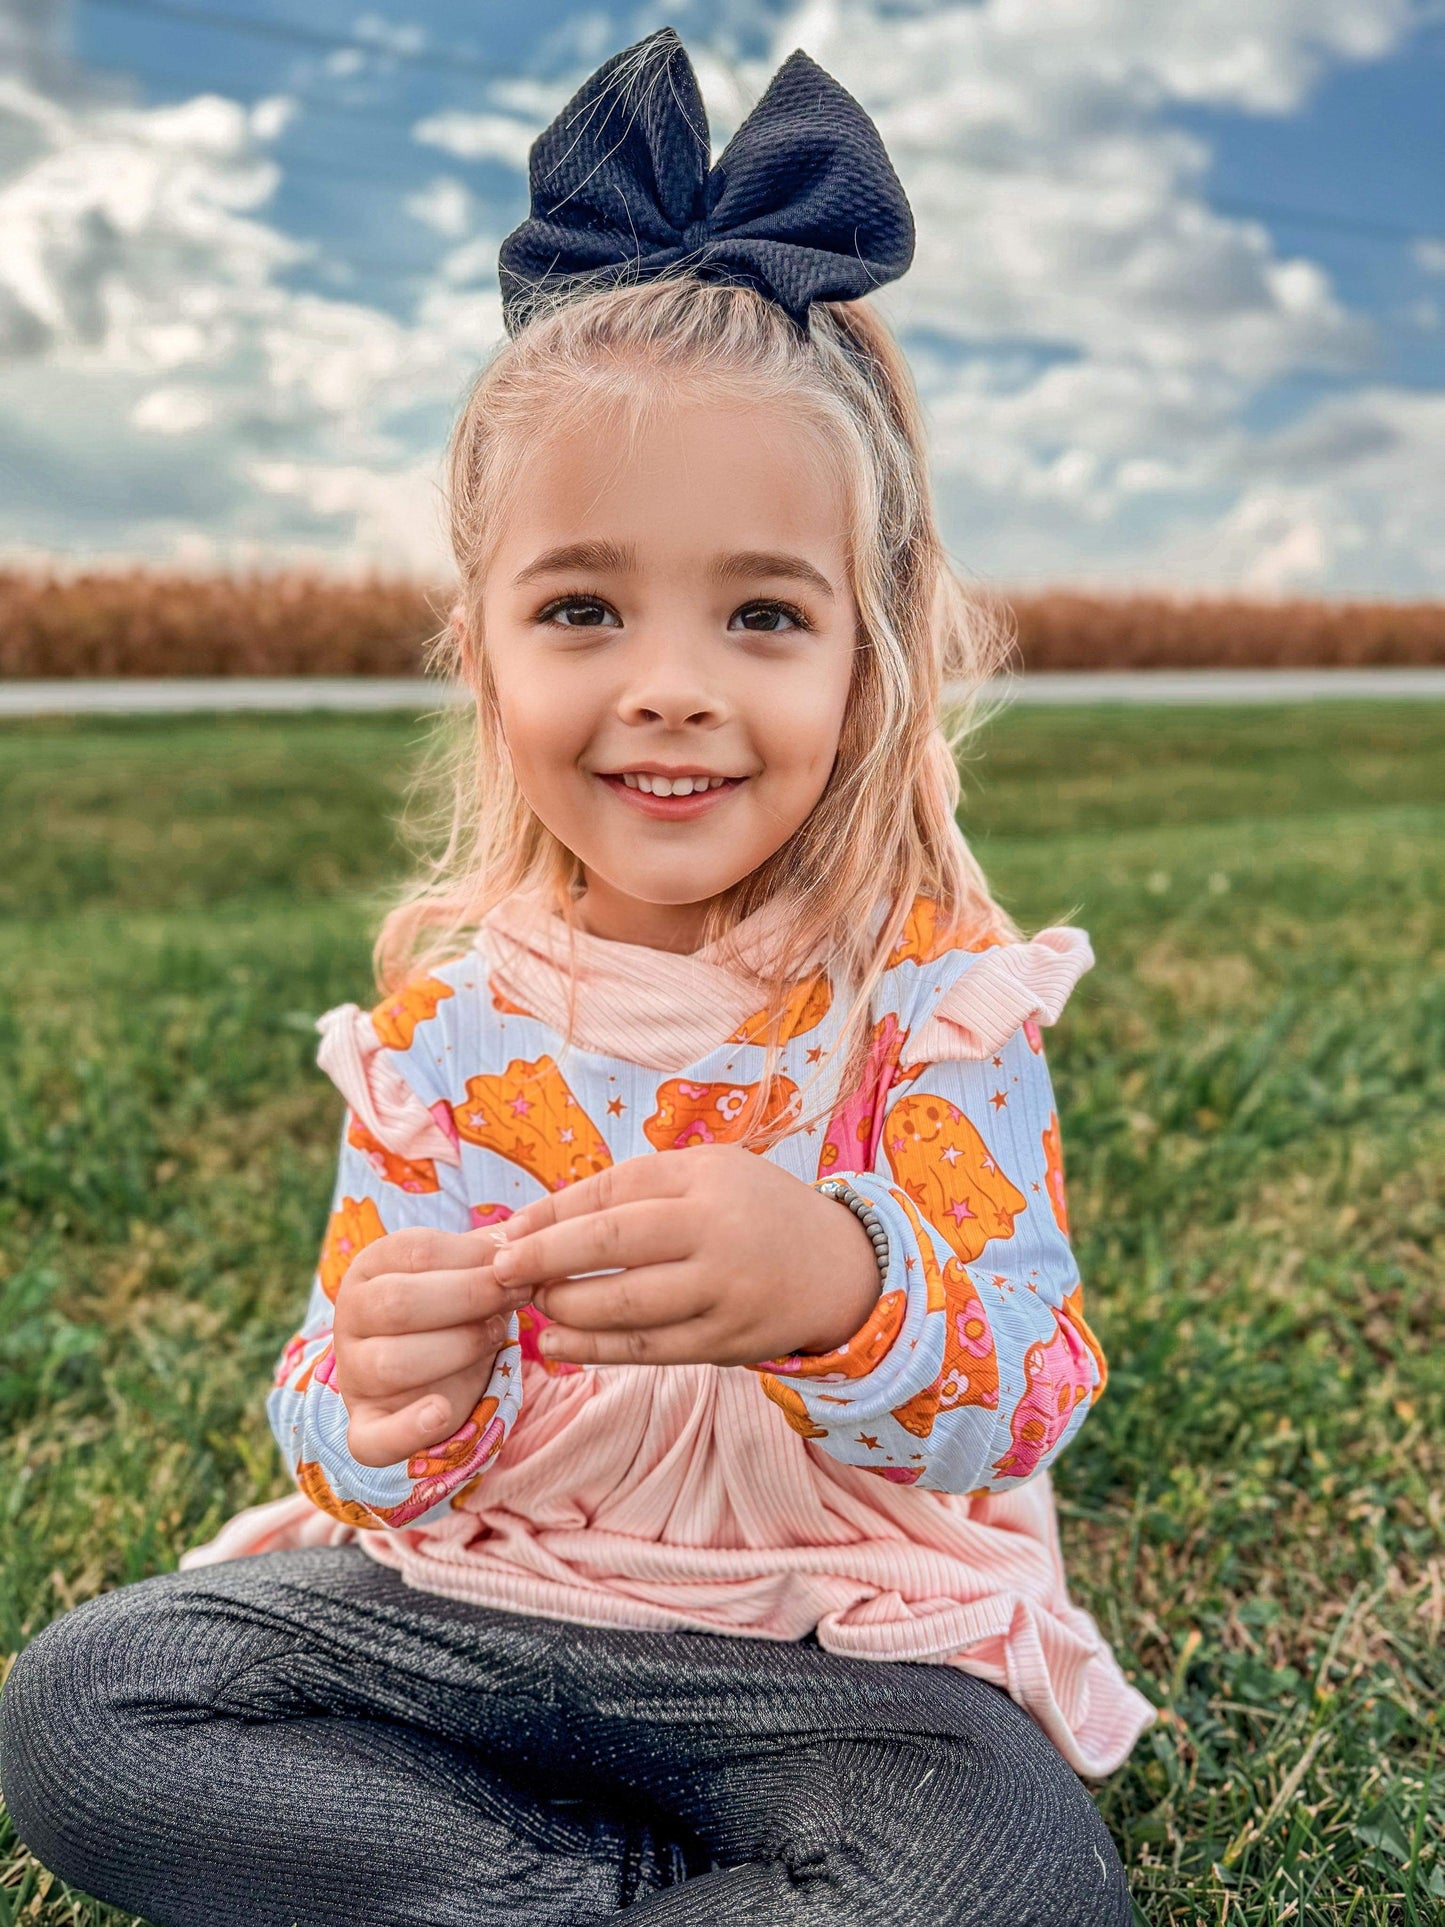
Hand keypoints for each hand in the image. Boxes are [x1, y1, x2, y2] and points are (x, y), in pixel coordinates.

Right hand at [333, 1226, 528, 1466]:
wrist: (422, 1368)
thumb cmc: (450, 1307)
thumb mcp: (461, 1271)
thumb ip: (486, 1254)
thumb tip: (523, 1236)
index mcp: (370, 1268)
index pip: (417, 1252)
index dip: (475, 1259)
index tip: (517, 1266)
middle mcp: (350, 1318)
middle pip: (400, 1304)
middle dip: (471, 1298)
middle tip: (516, 1297)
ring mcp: (354, 1375)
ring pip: (392, 1363)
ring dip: (458, 1349)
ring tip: (495, 1337)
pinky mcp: (365, 1427)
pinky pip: (372, 1439)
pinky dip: (407, 1431)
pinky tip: (439, 1412)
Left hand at [487, 1144, 882, 1366]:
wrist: (840, 1269)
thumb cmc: (753, 1211)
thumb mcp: (707, 1173)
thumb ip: (632, 1188)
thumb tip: (537, 1220)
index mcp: (706, 1180)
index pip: (613, 1193)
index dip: (552, 1214)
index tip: (506, 1232)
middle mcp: (717, 1232)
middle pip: (612, 1243)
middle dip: (544, 1258)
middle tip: (500, 1271)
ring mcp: (724, 1292)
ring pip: (626, 1306)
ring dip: (565, 1308)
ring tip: (532, 1305)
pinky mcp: (727, 1343)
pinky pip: (649, 1350)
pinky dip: (596, 1351)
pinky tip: (557, 1346)